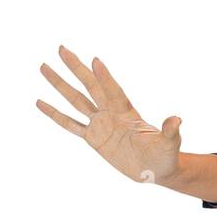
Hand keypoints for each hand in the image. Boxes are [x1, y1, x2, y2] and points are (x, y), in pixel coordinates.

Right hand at [36, 45, 183, 185]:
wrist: (157, 170)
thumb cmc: (165, 156)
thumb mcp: (168, 144)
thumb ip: (169, 131)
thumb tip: (177, 120)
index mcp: (128, 113)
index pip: (113, 91)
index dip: (105, 77)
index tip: (95, 60)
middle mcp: (112, 113)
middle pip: (90, 86)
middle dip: (76, 68)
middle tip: (62, 48)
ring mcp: (100, 124)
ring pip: (75, 100)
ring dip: (60, 84)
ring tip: (44, 66)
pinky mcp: (92, 138)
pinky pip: (70, 124)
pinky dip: (55, 114)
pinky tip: (39, 102)